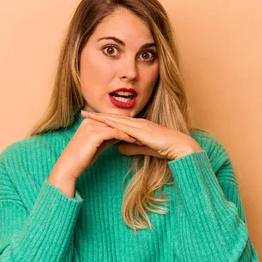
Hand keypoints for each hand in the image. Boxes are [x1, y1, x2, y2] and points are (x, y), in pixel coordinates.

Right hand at [52, 115, 137, 180]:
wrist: (69, 167)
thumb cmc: (81, 159)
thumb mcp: (96, 145)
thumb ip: (106, 138)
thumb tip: (119, 135)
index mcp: (89, 121)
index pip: (110, 121)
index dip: (124, 126)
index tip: (136, 131)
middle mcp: (90, 121)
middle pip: (114, 121)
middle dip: (129, 127)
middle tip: (142, 133)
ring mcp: (91, 127)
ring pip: (116, 126)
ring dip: (129, 131)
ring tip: (141, 137)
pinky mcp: (94, 134)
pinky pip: (114, 133)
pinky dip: (125, 136)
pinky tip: (133, 141)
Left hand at [81, 110, 201, 160]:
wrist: (179, 146)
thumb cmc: (165, 148)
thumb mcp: (143, 148)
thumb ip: (132, 147)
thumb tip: (118, 149)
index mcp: (137, 126)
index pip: (116, 122)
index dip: (103, 119)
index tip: (89, 118)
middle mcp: (137, 122)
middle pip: (113, 118)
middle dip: (97, 115)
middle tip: (82, 113)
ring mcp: (140, 125)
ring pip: (117, 120)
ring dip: (102, 118)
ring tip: (88, 116)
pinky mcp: (143, 130)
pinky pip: (126, 127)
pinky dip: (114, 125)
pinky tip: (104, 123)